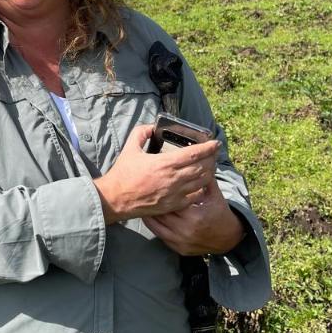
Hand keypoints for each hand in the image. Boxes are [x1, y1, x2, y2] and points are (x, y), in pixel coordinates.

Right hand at [93, 124, 218, 224]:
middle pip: (202, 167)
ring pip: (202, 182)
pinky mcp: (174, 205)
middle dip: (212, 159)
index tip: (215, 143)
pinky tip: (201, 184)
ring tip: (210, 166)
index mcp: (165, 163)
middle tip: (213, 154)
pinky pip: (195, 196)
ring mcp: (175, 193)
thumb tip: (152, 127)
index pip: (194, 153)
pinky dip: (202, 188)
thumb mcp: (130, 148)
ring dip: (209, 173)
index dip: (208, 147)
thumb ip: (141, 133)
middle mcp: (174, 178)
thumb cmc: (123, 174)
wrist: (116, 198)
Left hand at [143, 178, 245, 255]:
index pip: (170, 201)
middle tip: (144, 191)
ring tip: (144, 202)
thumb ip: (204, 178)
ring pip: (157, 226)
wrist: (228, 238)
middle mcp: (185, 231)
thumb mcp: (214, 194)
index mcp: (193, 215)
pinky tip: (149, 216)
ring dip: (150, 214)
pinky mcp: (178, 249)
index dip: (161, 192)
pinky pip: (160, 236)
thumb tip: (201, 157)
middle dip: (153, 202)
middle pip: (161, 213)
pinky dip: (154, 226)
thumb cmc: (219, 212)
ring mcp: (181, 242)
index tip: (153, 182)